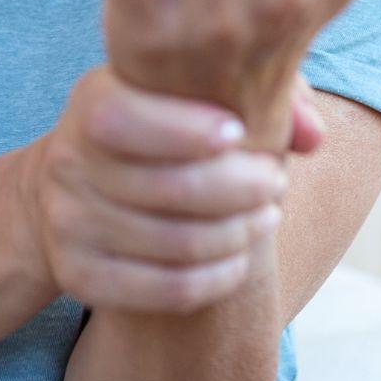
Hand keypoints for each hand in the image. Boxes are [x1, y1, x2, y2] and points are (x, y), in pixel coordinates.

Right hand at [18, 64, 290, 315]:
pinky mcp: (79, 275)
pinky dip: (218, 278)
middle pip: (170, 188)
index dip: (188, 130)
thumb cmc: (154, 127)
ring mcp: (69, 224)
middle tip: (275, 182)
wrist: (72, 188)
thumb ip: (259, 91)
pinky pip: (167, 289)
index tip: (241, 132)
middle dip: (241, 187)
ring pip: (177, 243)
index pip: (127, 119)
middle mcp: (68, 163)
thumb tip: (312, 135)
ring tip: (266, 217)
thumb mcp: (184, 92)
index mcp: (90, 103)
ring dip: (238, 234)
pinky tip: (241, 259)